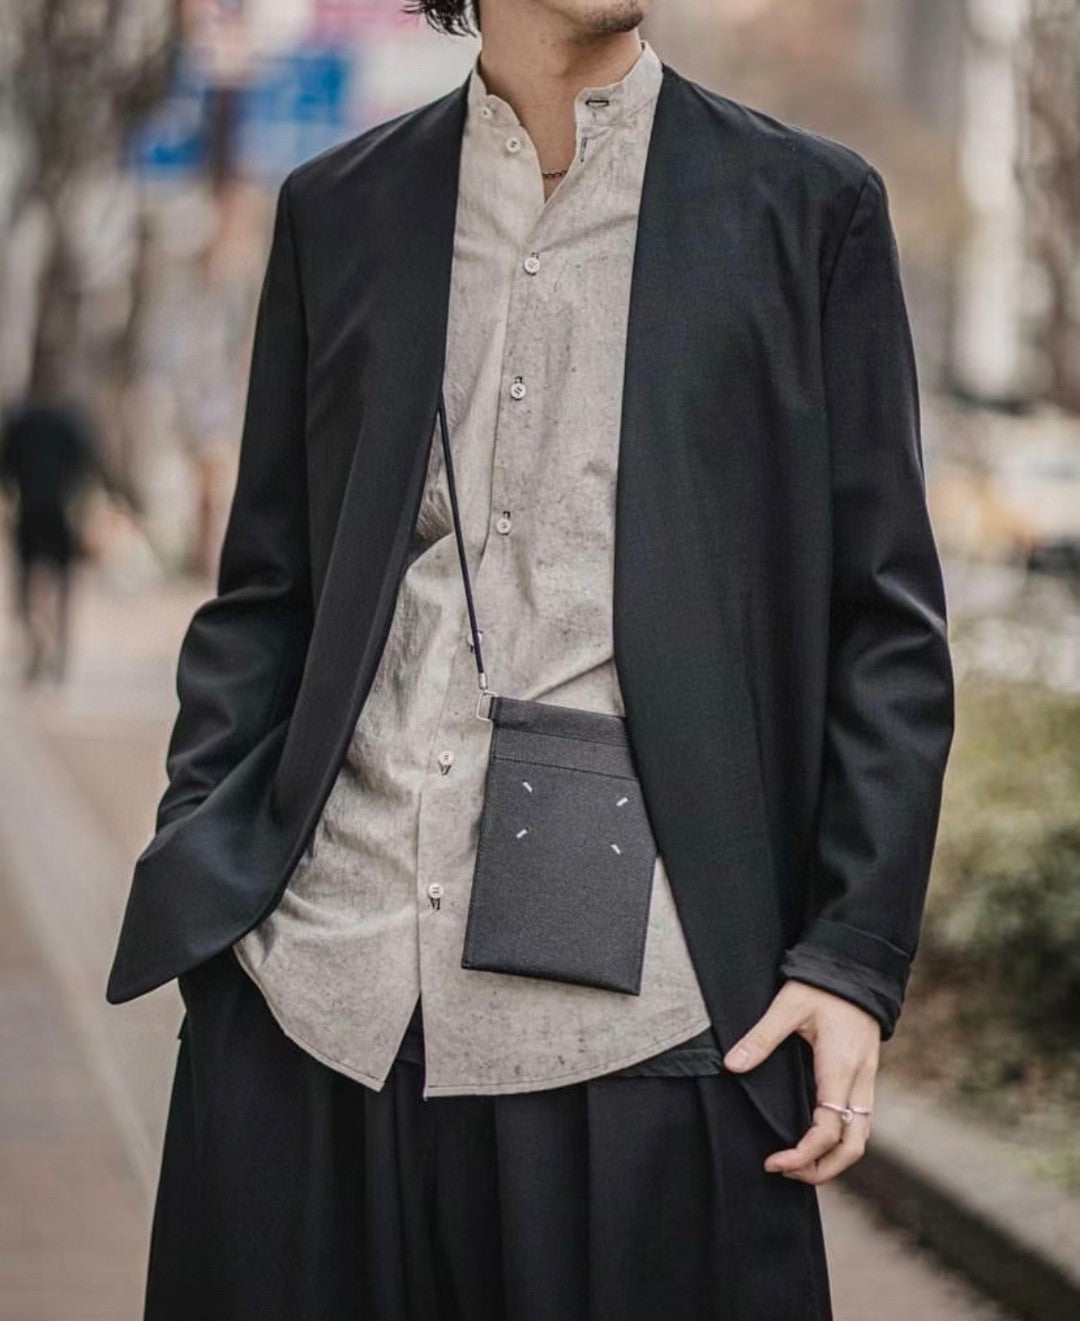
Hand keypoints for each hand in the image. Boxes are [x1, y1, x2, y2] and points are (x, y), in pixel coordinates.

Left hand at [723, 979, 879, 1183]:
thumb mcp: (788, 1006)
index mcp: (840, 1068)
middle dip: (823, 1169)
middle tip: (787, 1173)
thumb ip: (761, 1038)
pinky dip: (841, 1140)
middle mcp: (859, 1080)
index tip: (774, 1163)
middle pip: (854, 1147)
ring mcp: (867, 1079)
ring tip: (799, 1164)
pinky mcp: (866, 1075)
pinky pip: (861, 1120)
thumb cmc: (822, 985)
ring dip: (834, 1158)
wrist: (857, 966)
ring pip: (861, 1137)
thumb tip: (732, 1065)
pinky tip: (816, 1137)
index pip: (827, 1130)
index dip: (802, 1155)